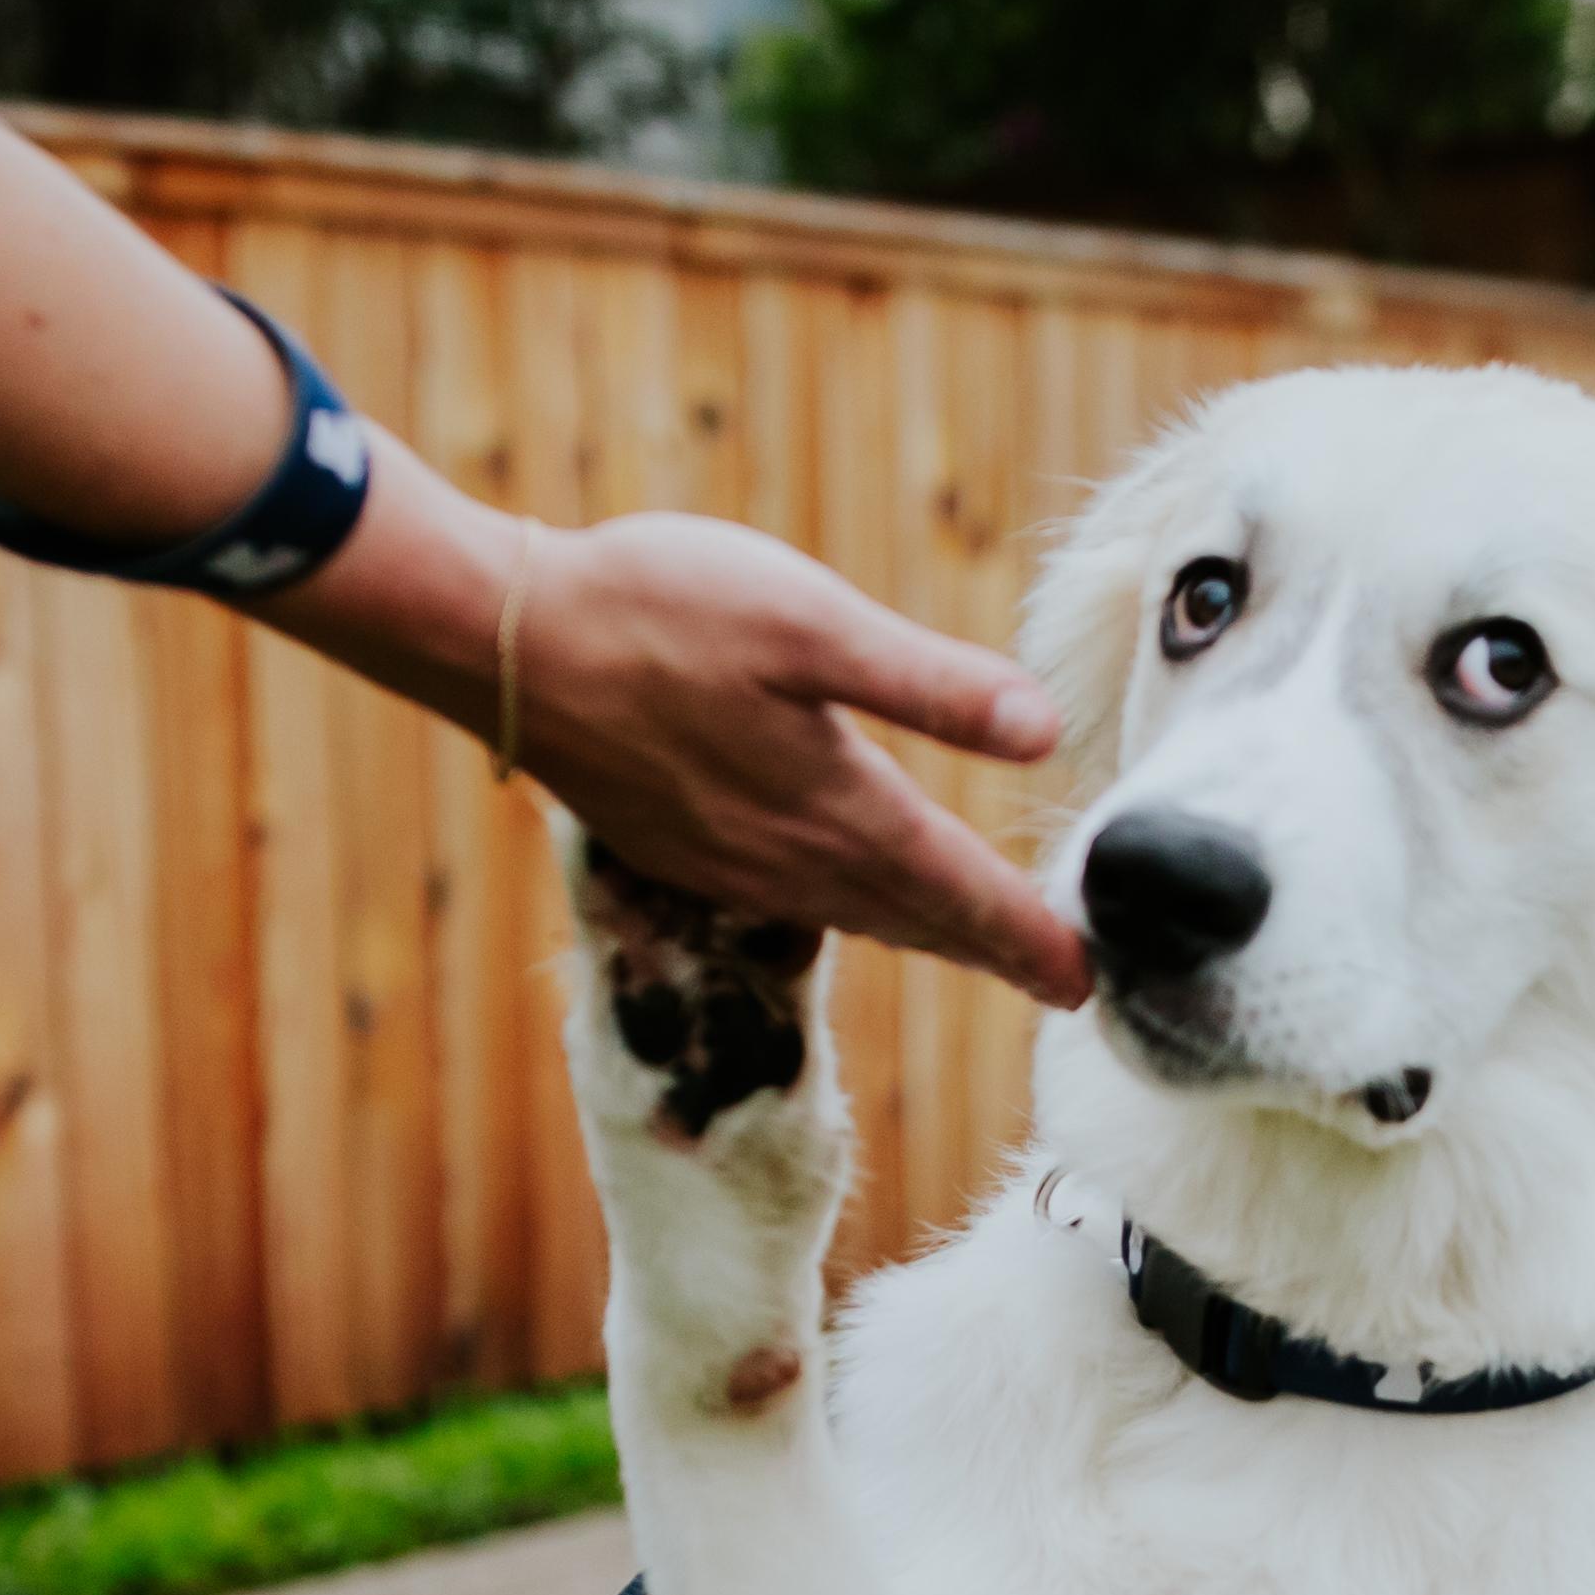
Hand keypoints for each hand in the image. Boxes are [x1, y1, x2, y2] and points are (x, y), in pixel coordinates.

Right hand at [504, 514, 1089, 1007]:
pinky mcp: (684, 848)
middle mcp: (789, 857)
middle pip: (917, 921)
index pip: (960, 892)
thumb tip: (1045, 735)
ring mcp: (730, 863)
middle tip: (1063, 984)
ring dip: (927, 937)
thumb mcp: (810, 619)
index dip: (1030, 938)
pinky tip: (858, 897)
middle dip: (994, 952)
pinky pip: (797, 902)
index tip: (1091, 980)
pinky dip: (855, 912)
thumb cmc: (658, 609)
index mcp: (837, 806)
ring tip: (980, 948)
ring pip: (859, 917)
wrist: (503, 639)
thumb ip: (931, 685)